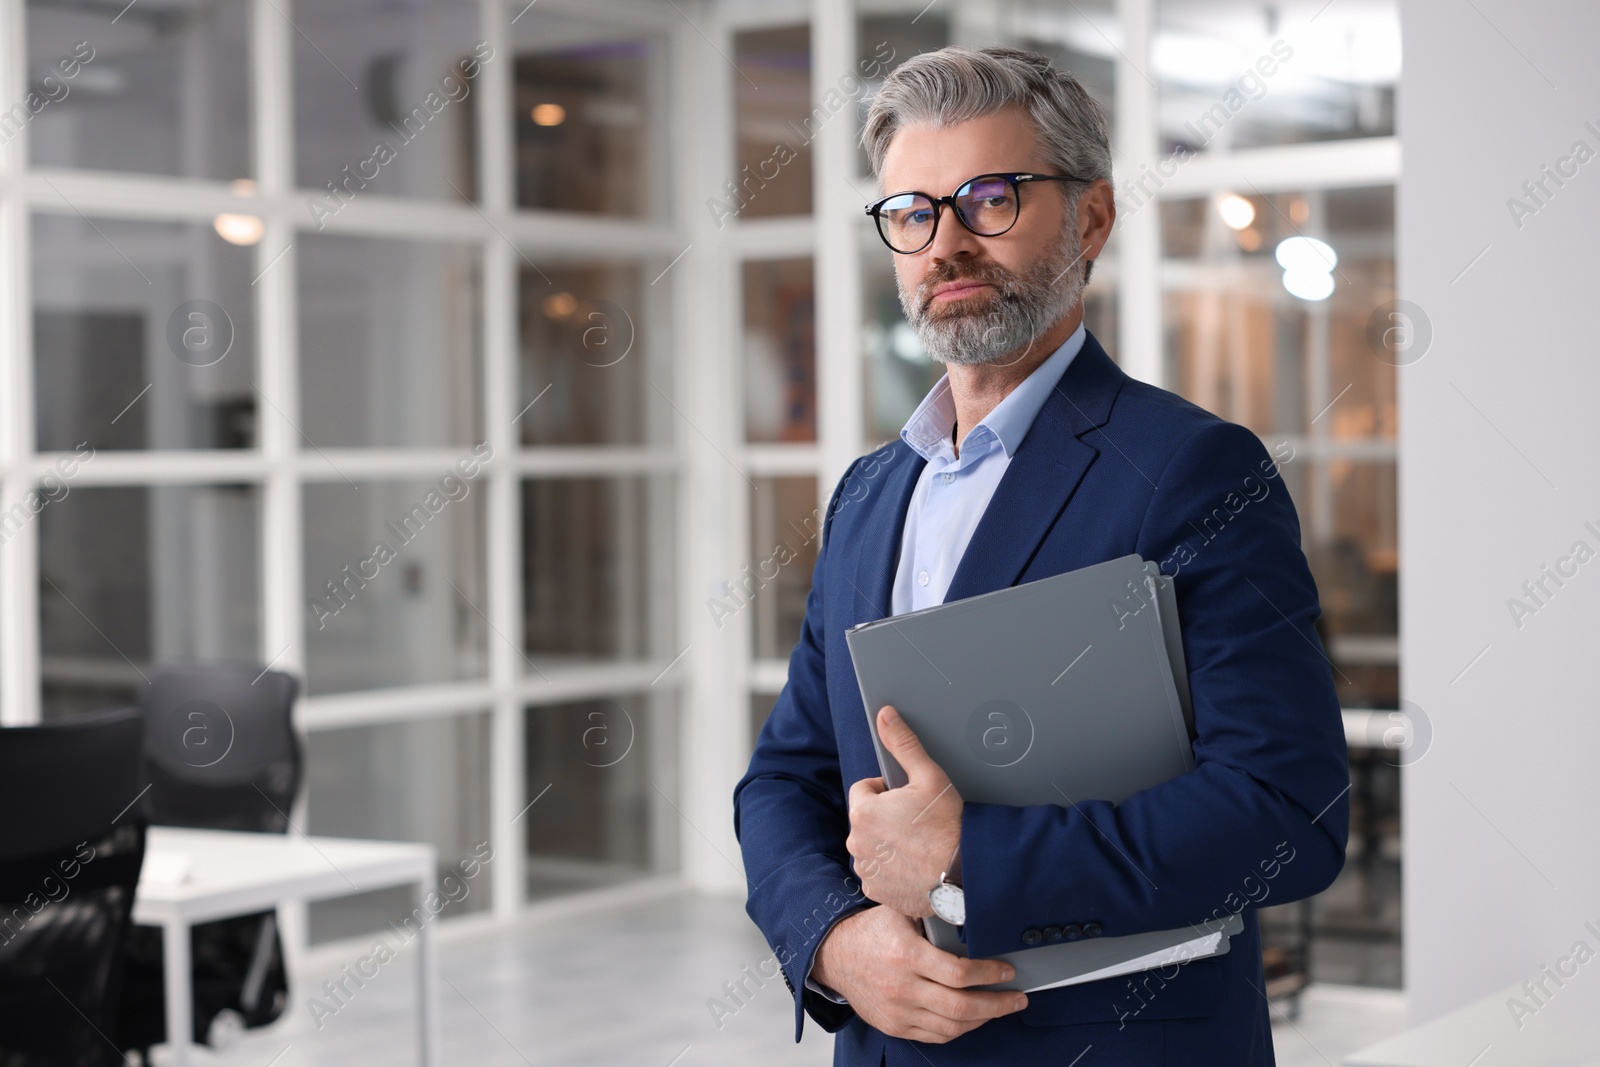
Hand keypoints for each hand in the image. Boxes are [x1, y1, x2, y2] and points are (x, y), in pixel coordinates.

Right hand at [811, 906, 1026, 1042]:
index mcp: (907, 955)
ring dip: (983, 1019)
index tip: (1007, 970)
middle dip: (998, 1004)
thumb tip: (972, 908)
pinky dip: (960, 1029)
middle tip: (1018, 997)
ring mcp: (898, 1011)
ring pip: (952, 1027)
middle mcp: (902, 987)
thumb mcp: (900, 911)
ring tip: (1000, 1008)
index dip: (990, 974)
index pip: (959, 973)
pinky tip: (974, 1018)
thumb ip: (933, 914)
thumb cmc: (871, 930)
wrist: (835, 955)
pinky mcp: (895, 1026)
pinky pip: (936, 1036)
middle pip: (961, 1007)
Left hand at [847, 705, 962, 916]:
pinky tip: (914, 866)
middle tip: (917, 824)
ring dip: (887, 844)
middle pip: (867, 819)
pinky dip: (892, 870)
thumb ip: (903, 743)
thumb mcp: (929, 776)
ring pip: (872, 846)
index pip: (864, 790)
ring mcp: (866, 869)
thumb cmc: (950, 827)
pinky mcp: (877, 891)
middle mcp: (857, 842)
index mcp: (863, 811)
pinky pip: (878, 873)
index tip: (908, 800)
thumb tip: (885, 716)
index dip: (887, 791)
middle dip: (886, 818)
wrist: (967, 874)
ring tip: (918, 846)